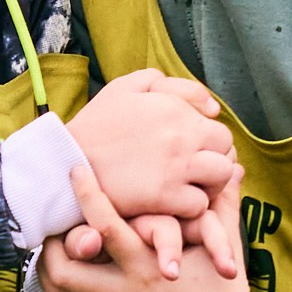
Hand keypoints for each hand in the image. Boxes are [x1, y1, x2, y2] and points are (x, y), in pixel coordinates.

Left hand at [41, 165, 248, 291]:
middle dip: (54, 241)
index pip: (107, 227)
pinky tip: (60, 282)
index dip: (87, 195)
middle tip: (56, 222)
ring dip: (48, 268)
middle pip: (65, 267)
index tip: (76, 170)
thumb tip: (234, 171)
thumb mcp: (225, 249)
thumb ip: (223, 208)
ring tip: (54, 247)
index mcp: (150, 270)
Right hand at [64, 69, 237, 222]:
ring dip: (210, 185)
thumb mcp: (126, 87)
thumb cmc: (96, 124)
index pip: (219, 128)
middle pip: (226, 152)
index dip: (208, 143)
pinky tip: (173, 204)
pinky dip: (190, 207)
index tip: (192, 153)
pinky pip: (199, 205)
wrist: (65, 160)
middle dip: (214, 162)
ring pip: (220, 178)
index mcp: (175, 109)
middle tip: (194, 173)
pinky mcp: (164, 196)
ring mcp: (175, 168)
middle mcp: (181, 136)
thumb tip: (211, 106)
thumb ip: (170, 84)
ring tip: (190, 188)